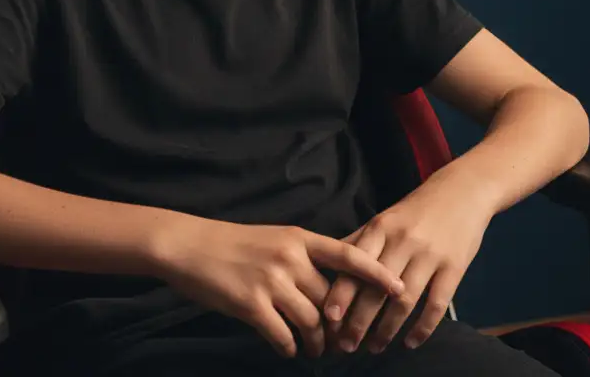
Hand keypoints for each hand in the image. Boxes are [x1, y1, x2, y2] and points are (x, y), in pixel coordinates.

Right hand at [153, 215, 407, 359]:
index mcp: (299, 237)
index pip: (348, 254)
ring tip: (317, 351)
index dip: (376, 272)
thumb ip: (304, 256)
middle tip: (346, 342)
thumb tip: (334, 281)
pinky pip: (283, 336)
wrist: (190, 246)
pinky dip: (289, 348)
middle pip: (332, 298)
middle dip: (342, 325)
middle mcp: (290, 257)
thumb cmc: (234, 243)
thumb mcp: (276, 238)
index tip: (399, 288)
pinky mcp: (250, 304)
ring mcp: (270, 281)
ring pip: (312, 320)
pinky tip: (288, 349)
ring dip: (318, 343)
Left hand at [323, 182, 493, 354]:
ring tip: (374, 347)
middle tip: (345, 346)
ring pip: (403, 301)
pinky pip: (436, 305)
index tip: (327, 319)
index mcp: (381, 227)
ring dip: (387, 330)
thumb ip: (359, 242)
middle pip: (375, 289)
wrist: (463, 191)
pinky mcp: (454, 267)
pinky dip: (422, 328)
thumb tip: (328, 266)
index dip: (341, 294)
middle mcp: (403, 241)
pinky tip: (410, 343)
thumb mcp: (386, 218)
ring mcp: (430, 255)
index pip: (354, 266)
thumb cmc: (417, 209)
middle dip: (358, 322)